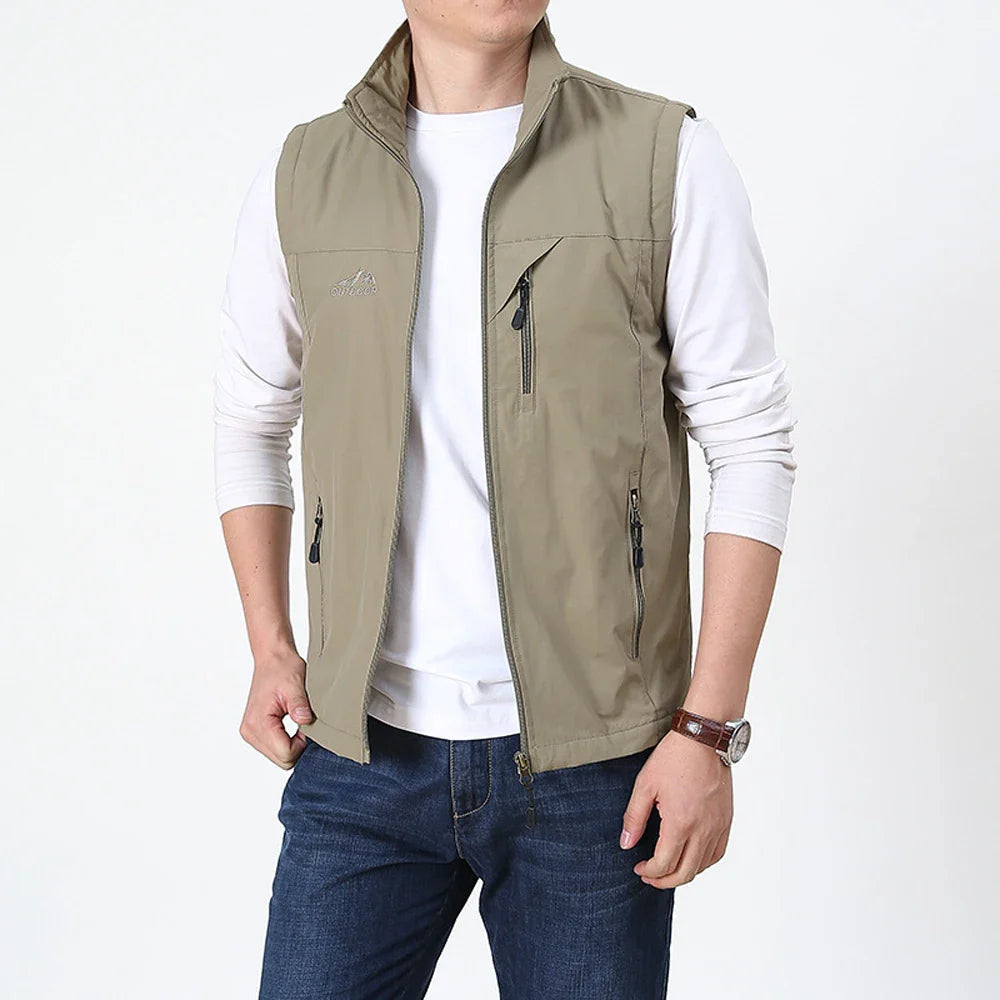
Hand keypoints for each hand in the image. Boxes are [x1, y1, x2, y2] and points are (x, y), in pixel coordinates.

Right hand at [239, 649, 313, 768]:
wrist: (272, 659)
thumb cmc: (282, 668)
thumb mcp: (295, 685)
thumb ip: (299, 705)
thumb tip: (304, 721)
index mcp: (258, 722)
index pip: (285, 754)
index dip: (302, 744)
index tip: (307, 725)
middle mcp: (250, 731)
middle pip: (281, 760)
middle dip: (297, 747)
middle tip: (304, 724)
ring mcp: (250, 733)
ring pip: (277, 757)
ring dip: (291, 745)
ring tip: (297, 722)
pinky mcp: (254, 731)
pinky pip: (273, 748)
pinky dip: (285, 741)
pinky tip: (290, 726)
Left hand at [620, 729, 732, 887]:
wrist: (704, 739)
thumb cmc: (674, 758)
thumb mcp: (645, 785)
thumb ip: (634, 817)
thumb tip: (626, 844)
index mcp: (680, 823)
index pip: (664, 865)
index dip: (648, 872)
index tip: (637, 867)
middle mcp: (703, 830)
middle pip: (685, 873)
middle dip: (663, 881)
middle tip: (649, 876)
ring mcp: (718, 826)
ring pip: (703, 867)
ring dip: (683, 873)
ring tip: (667, 868)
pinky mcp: (726, 820)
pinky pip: (718, 853)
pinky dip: (703, 862)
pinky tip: (691, 857)